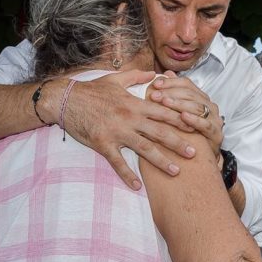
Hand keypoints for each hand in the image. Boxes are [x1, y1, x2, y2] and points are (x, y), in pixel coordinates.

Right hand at [63, 70, 198, 189]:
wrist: (66, 100)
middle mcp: (129, 118)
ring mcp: (117, 132)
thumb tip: (154, 75)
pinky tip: (138, 186)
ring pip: (144, 149)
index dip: (181, 120)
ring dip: (161, 161)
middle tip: (194, 153)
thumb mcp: (115, 79)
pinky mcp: (103, 144)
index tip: (195, 127)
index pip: (163, 112)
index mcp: (134, 104)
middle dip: (178, 143)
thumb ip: (136, 77)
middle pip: (159, 132)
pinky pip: (118, 162)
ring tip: (176, 171)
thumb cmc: (91, 90)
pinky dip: (128, 175)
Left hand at [149, 72, 223, 156]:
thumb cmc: (188, 132)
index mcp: (201, 98)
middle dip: (171, 93)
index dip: (171, 82)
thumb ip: (175, 92)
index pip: (187, 84)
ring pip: (197, 107)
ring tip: (165, 102)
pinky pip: (206, 124)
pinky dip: (194, 120)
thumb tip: (167, 73)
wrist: (201, 158)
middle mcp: (209, 106)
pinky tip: (183, 117)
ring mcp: (214, 119)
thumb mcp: (179, 111)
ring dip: (180, 104)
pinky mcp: (216, 134)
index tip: (154, 84)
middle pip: (191, 94)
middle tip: (155, 95)